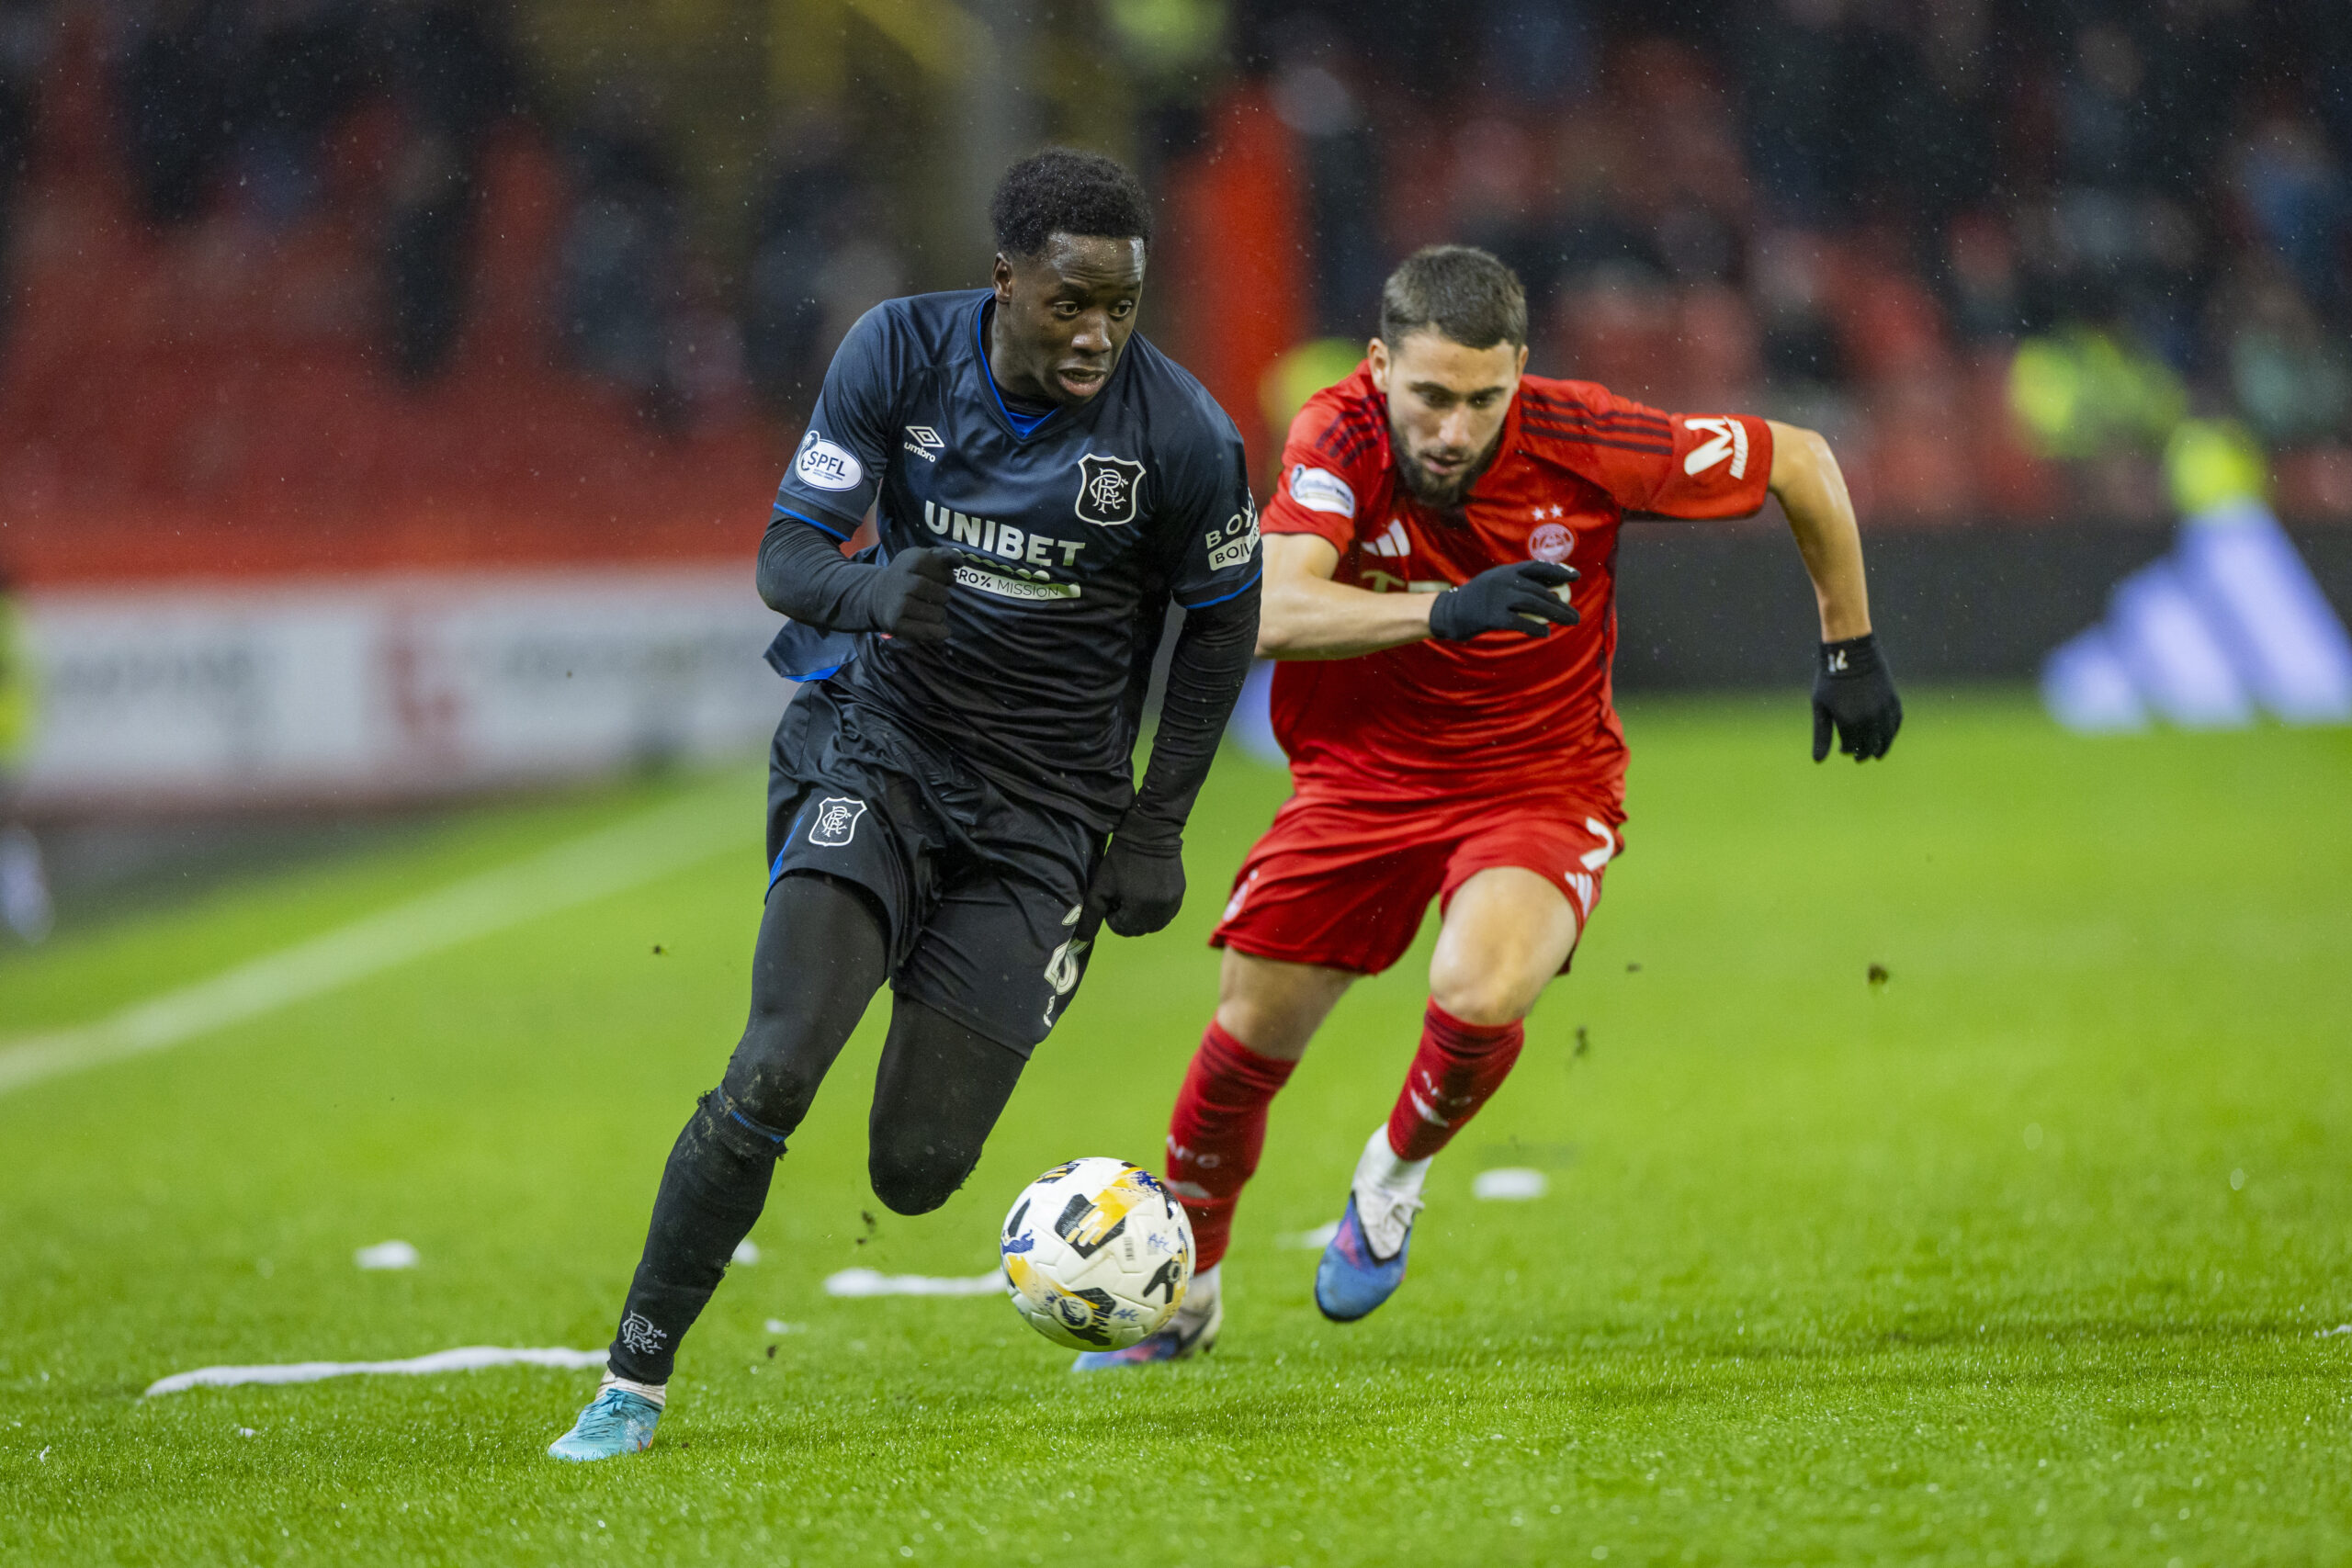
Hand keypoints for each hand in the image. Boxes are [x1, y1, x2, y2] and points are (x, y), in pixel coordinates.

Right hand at [870, 548, 956, 643]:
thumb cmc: (909, 576)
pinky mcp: (894, 622)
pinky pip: (926, 631)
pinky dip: (938, 633)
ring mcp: (897, 602)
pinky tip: (941, 630)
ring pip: (937, 614)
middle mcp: (901, 579)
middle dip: (944, 597)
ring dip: (941, 615)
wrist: (877, 595)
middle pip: (941, 593)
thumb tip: (960, 562)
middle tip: (937, 598)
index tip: (944, 580)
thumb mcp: (923, 559)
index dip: (946, 577)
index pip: (940, 567)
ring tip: (933, 611)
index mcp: (910, 559)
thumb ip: (944, 555)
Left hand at [1083, 830, 1185, 937]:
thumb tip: (1082, 939)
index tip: (1112, 898)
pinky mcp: (1180, 894)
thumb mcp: (1101, 886)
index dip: (1112, 916)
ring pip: (1154, 924)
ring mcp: (1173, 903)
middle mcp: (1160, 911)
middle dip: (1128, 918)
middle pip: (1139, 929)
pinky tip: (1149, 892)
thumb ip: (1092, 914)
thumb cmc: (1121, 859)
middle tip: (1122, 896)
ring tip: (1136, 895)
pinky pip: (1167, 914)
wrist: (1150, 834)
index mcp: (1139, 910)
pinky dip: (1156, 910)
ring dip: (1142, 916)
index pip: (1122, 929)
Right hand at [1427, 561, 1579, 640]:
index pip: (1537, 567)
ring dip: (1555, 613)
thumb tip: (1552, 590)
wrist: (1449, 612)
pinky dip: (1534, 628)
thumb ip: (1519, 585)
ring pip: (1534, 604)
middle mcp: (1504, 580)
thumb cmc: (1477, 600)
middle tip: (1576, 616)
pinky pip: (1519, 622)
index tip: (1575, 577)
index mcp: (1506, 571)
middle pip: (1540, 590)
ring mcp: (1498, 597)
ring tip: (1570, 622)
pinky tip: (1545, 634)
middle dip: (1561, 603)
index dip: (1558, 571)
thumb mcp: (1497, 584)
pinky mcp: (1492, 616)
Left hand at [1812, 633, 1901, 761]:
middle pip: (1870, 746)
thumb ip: (1822, 735)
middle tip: (1858, 757)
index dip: (1846, 751)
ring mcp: (1884, 710)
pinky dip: (1891, 733)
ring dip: (1880, 748)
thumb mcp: (1821, 707)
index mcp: (1850, 722)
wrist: (1851, 652)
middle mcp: (1870, 719)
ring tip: (1875, 754)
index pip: (1852, 747)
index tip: (1841, 750)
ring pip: (1886, 738)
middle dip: (1863, 753)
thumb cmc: (1830, 679)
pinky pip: (1895, 723)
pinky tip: (1886, 736)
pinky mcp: (1893, 700)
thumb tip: (1818, 761)